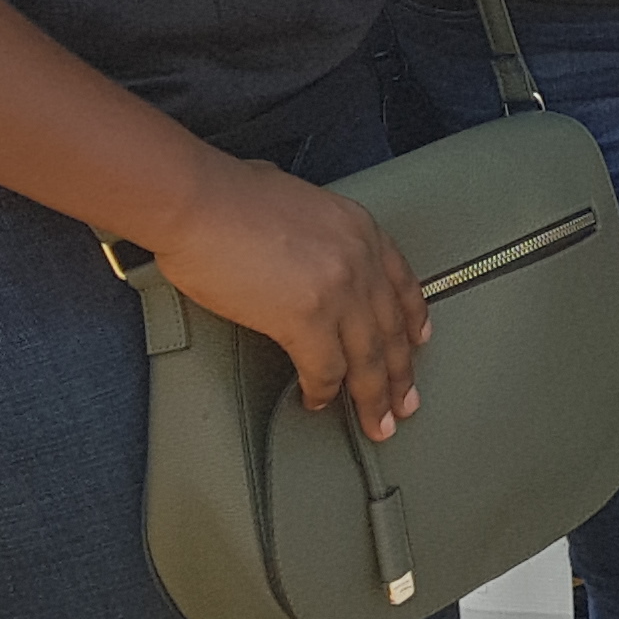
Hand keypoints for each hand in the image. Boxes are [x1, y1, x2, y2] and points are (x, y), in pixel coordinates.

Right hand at [144, 157, 429, 435]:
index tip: (420, 341)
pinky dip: (323, 392)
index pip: (402, 284)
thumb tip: (305, 247)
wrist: (198, 201)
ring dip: (373, 398)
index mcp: (361, 230)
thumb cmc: (230, 195)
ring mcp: (338, 291)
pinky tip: (317, 402)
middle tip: (405, 403)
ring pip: (368, 359)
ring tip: (377, 423)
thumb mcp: (301, 201)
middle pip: (391, 330)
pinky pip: (325, 369)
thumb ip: (318, 230)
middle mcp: (360, 261)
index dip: (414, 319)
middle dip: (400, 373)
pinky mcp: (306, 318)